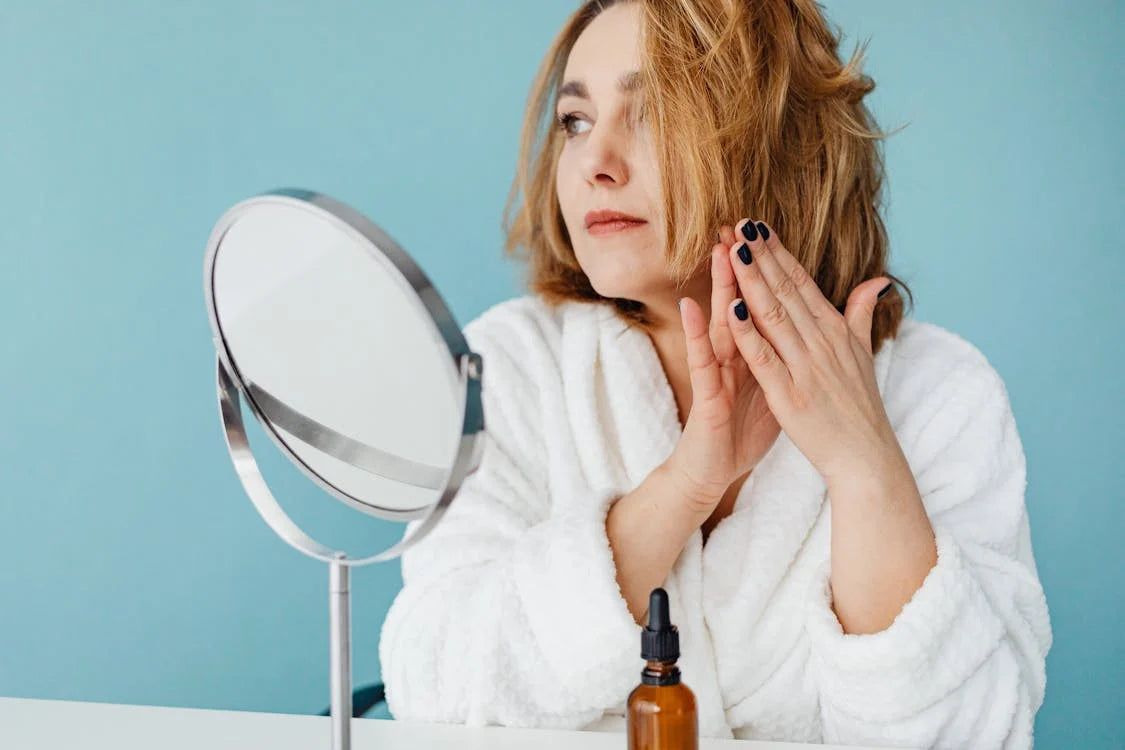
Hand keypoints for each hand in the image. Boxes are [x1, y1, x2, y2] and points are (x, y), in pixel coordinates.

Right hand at [667, 224, 781, 512]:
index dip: (768, 272)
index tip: (771, 235)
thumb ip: (789, 354)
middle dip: (741, 266)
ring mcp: (716, 371)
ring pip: (717, 323)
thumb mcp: (776, 387)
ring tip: (718, 251)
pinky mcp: (705, 393)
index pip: (762, 304)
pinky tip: (690, 307)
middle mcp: (732, 355)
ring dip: (716, 287)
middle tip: (740, 225)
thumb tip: (810, 331)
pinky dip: (697, 333)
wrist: (717, 468)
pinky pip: (701, 360)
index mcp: (754, 352)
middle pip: (738, 303)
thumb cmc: (742, 429)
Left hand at [721, 218, 902, 485]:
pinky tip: (730, 307)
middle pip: (786, 290)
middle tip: (738, 223)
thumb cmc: (859, 407)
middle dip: (761, 256)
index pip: (802, 283)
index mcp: (835, 331)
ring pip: (774, 315)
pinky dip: (748, 332)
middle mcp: (822, 342)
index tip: (757, 225)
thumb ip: (862, 314)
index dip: (778, 253)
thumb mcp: (863, 355)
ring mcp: (806, 367)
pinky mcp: (790, 395)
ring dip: (752, 280)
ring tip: (733, 249)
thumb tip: (876, 280)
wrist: (866, 456)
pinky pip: (764, 358)